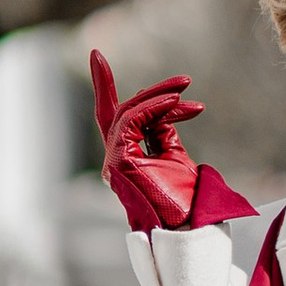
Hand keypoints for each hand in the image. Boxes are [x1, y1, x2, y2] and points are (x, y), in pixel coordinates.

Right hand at [92, 50, 202, 229]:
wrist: (188, 228)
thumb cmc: (185, 201)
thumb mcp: (174, 156)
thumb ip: (162, 132)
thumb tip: (161, 110)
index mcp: (124, 159)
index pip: (113, 118)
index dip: (102, 87)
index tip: (97, 57)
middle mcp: (114, 160)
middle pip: (119, 111)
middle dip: (140, 87)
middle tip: (182, 78)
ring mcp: (114, 161)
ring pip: (128, 112)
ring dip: (160, 95)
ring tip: (187, 87)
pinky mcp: (120, 160)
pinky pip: (133, 120)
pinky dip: (155, 106)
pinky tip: (179, 101)